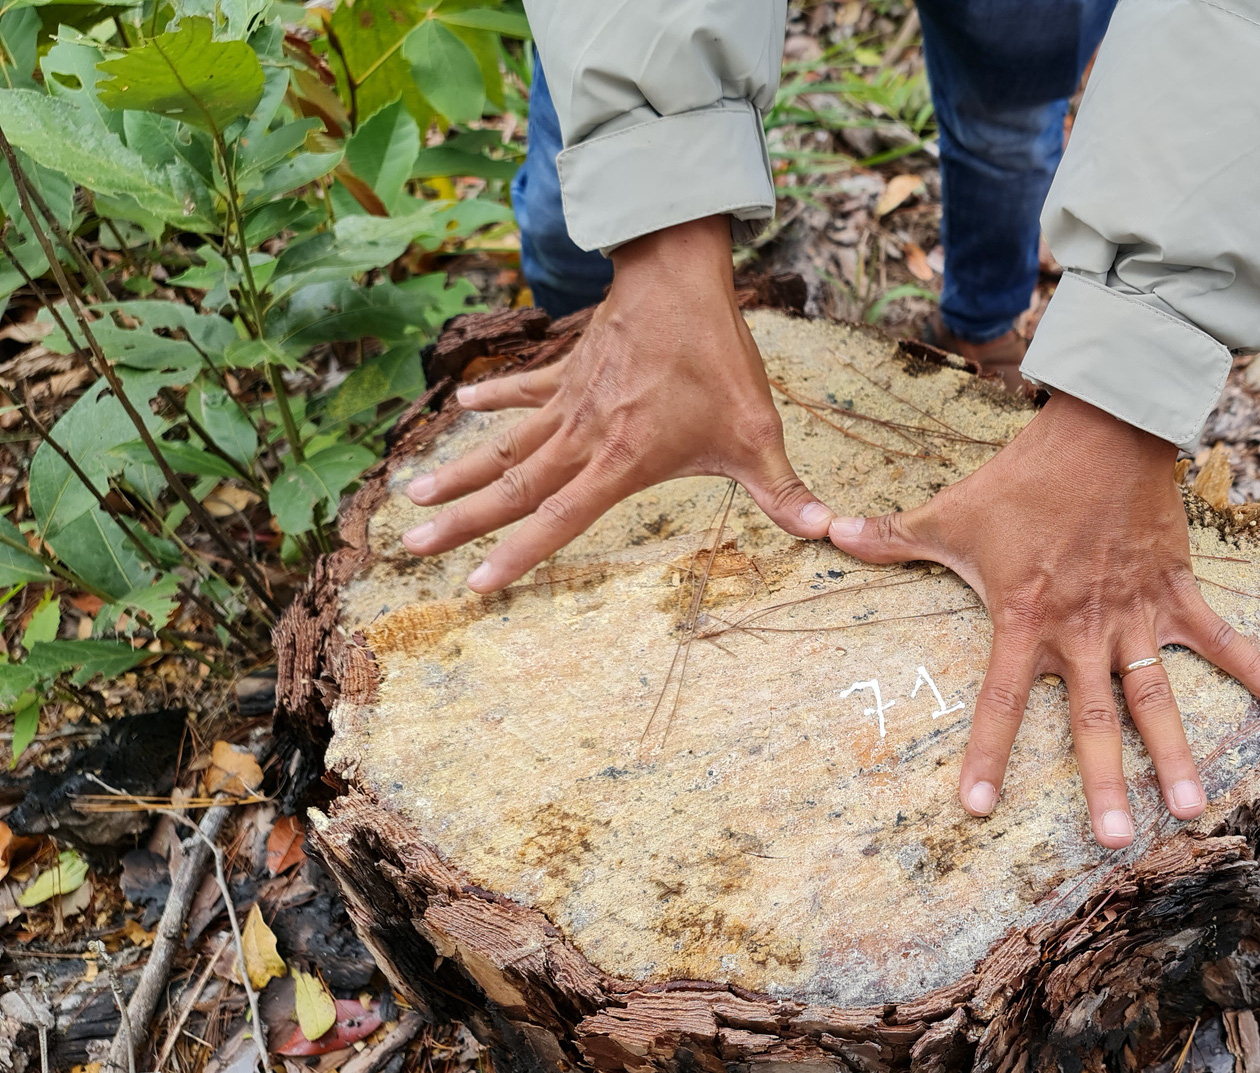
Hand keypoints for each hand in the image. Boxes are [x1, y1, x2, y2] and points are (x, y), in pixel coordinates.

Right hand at [399, 216, 832, 589]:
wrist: (680, 276)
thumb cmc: (718, 357)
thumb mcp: (758, 431)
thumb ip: (784, 490)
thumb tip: (825, 531)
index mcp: (621, 461)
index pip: (560, 521)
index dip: (518, 555)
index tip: (476, 584)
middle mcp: (584, 436)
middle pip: (514, 487)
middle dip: (461, 521)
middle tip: (409, 545)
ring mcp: (571, 400)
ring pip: (507, 444)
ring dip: (462, 469)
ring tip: (414, 494)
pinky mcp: (571, 367)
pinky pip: (525, 389)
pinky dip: (495, 399)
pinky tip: (462, 407)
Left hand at [829, 391, 1259, 847]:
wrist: (1099, 427)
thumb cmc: (1021, 478)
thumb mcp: (950, 511)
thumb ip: (892, 536)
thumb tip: (824, 533)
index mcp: (1025, 617)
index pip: (1000, 698)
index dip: (989, 752)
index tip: (978, 808)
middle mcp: (1082, 627)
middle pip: (1092, 717)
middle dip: (1103, 782)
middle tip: (1114, 843)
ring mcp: (1134, 613)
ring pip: (1156, 696)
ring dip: (1175, 752)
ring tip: (1190, 808)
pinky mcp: (1174, 589)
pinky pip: (1218, 636)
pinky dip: (1254, 665)